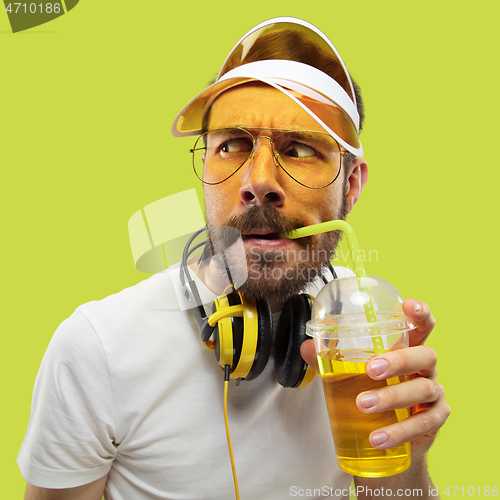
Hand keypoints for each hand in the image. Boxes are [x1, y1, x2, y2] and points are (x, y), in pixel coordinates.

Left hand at [300, 298, 450, 459]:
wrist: (390, 435)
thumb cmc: (374, 391)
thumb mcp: (353, 372)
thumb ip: (330, 359)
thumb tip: (306, 347)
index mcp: (408, 350)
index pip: (422, 327)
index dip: (420, 314)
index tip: (409, 305)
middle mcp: (426, 369)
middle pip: (425, 356)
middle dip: (399, 360)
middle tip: (371, 369)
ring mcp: (434, 394)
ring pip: (422, 390)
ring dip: (392, 397)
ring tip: (363, 405)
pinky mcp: (434, 421)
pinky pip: (423, 424)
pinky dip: (399, 431)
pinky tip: (378, 437)